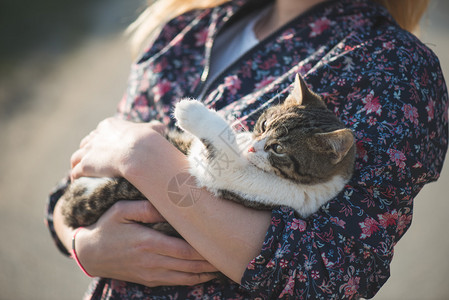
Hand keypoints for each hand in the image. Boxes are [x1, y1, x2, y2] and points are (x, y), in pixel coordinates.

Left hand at [70, 118, 165, 179]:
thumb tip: (163, 128)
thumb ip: (156, 128)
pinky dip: (76, 178)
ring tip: (82, 176)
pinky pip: (75, 172)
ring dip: (78, 165)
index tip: (105, 151)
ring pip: (76, 157)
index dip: (101, 142)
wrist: (140, 152)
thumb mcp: (154, 130)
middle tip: (92, 164)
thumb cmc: (149, 141)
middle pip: (86, 144)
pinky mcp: (86, 165)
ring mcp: (89, 150)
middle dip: (88, 153)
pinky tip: (80, 185)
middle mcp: (96, 136)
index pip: (99, 133)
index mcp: (109, 126)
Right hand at [74, 200, 217, 285]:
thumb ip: (145, 207)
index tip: (221, 243)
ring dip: (206, 273)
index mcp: (148, 243)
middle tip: (231, 256)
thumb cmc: (107, 227)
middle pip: (190, 264)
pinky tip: (204, 275)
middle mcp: (152, 261)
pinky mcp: (149, 280)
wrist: (89, 254)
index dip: (205, 249)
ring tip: (224, 267)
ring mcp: (151, 274)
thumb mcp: (120, 210)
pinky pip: (176, 283)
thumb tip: (168, 205)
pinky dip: (193, 280)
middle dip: (211, 262)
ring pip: (185, 277)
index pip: (185, 249)